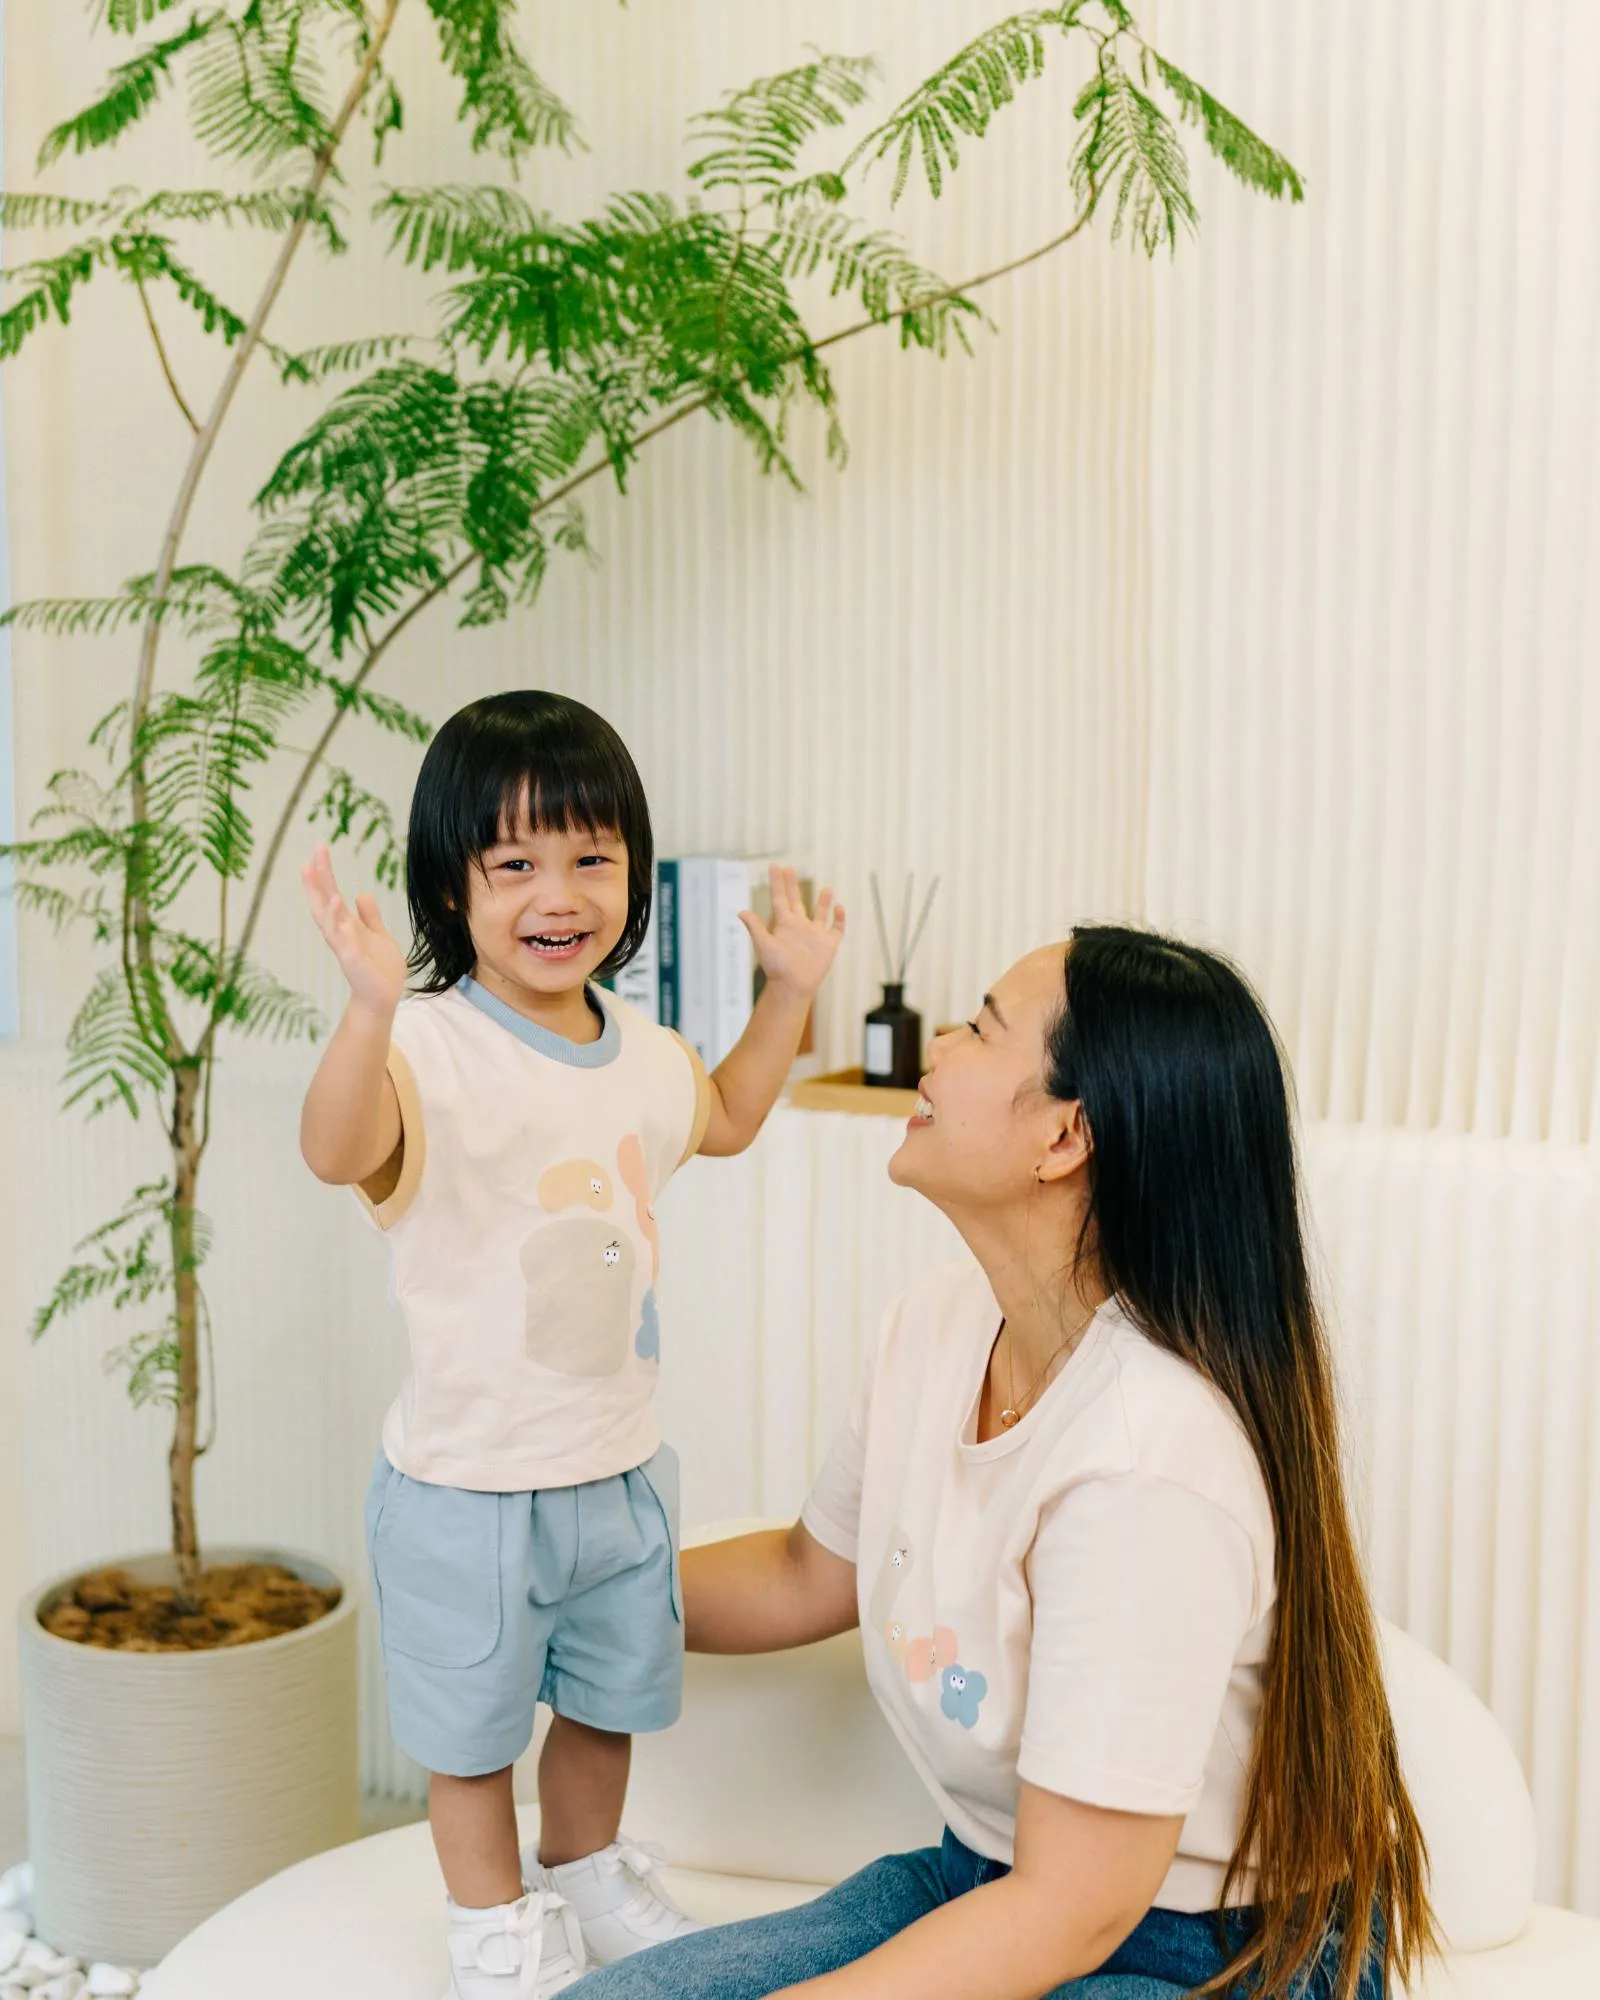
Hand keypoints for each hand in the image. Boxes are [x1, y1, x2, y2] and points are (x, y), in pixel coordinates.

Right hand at [301, 843, 406, 1016]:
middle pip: (324, 899)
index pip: (332, 893)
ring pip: (326, 915)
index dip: (325, 872)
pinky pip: (341, 936)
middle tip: (314, 850)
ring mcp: (343, 944)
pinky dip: (336, 919)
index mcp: (347, 924)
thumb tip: (362, 893)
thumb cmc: (379, 969)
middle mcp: (340, 931)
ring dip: (319, 893)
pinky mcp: (351, 957)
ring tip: (312, 870)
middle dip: (319, 875)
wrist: (382, 998)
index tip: (319, 848)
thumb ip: (370, 916)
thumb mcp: (378, 935)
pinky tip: (338, 902)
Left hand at [741, 865, 845, 1000]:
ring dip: (823, 902)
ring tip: (827, 888)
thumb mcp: (764, 945)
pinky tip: (840, 908)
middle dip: (793, 885)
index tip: (775, 866)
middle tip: (790, 868)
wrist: (793, 985)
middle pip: (796, 901)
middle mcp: (799, 926)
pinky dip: (839, 918)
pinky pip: (836, 928)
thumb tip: (741, 911)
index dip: (777, 882)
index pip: (780, 898)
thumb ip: (755, 927)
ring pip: (820, 913)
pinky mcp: (828, 944)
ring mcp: (814, 935)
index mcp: (784, 924)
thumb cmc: (777, 968)